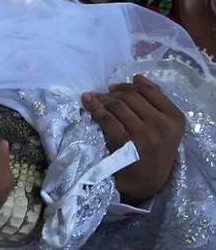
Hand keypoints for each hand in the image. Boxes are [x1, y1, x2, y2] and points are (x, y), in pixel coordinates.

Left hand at [83, 74, 184, 203]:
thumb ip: (155, 103)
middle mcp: (161, 125)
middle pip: (131, 96)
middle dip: (114, 93)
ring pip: (118, 105)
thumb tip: (137, 78)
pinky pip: (106, 118)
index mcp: (175, 119)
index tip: (117, 87)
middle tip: (104, 94)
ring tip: (95, 99)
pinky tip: (87, 103)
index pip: (150, 91)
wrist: (145, 184)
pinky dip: (94, 108)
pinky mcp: (124, 143)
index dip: (130, 85)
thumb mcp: (164, 128)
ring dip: (102, 99)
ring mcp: (143, 134)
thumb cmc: (153, 153)